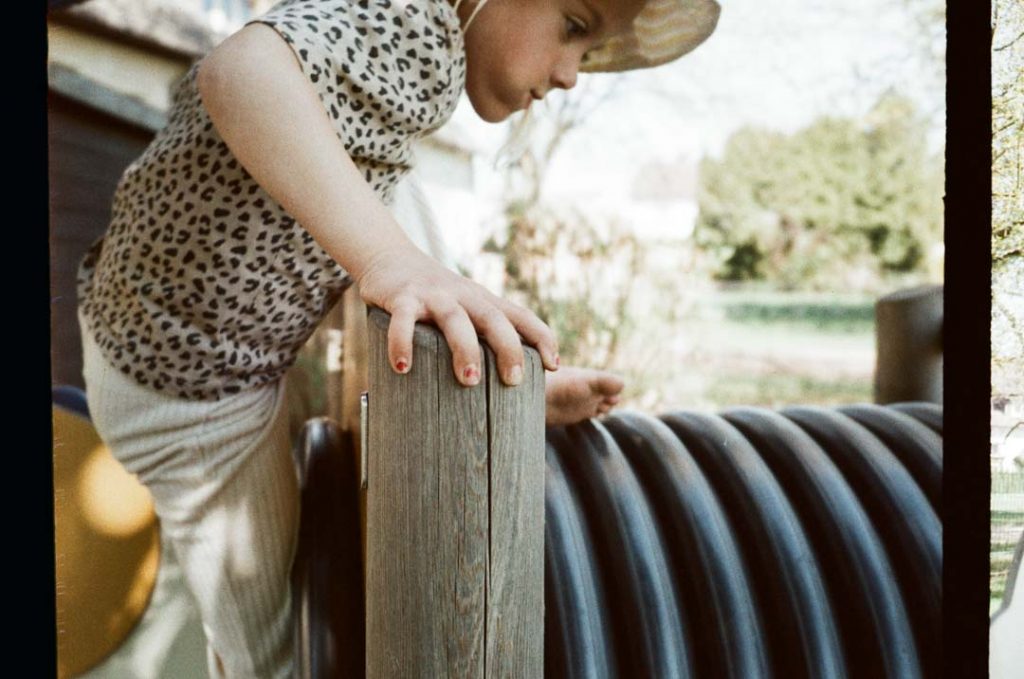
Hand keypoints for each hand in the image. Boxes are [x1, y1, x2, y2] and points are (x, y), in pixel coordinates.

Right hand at [354, 244, 559, 386]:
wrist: (389, 256)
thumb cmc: (433, 296)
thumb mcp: (464, 308)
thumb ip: (482, 335)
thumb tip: (506, 383)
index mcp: (482, 300)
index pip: (520, 316)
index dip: (541, 337)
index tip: (553, 366)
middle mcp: (463, 295)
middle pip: (493, 318)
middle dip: (508, 348)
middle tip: (513, 381)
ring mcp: (433, 295)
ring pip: (455, 319)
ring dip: (465, 349)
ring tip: (469, 381)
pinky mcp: (402, 297)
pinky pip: (404, 321)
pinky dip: (402, 343)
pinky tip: (402, 368)